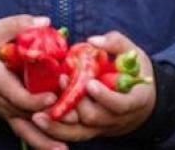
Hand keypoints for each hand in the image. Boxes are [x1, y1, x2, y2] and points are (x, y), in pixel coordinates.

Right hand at [0, 15, 65, 149]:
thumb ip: (18, 25)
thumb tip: (46, 22)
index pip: (16, 95)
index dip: (35, 98)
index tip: (53, 95)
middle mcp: (0, 100)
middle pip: (26, 116)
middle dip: (50, 119)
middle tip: (74, 118)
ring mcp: (4, 111)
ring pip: (25, 130)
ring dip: (44, 141)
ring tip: (63, 149)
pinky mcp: (9, 116)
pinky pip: (25, 132)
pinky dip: (40, 142)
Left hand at [30, 31, 155, 141]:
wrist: (137, 98)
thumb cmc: (134, 72)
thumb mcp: (133, 54)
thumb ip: (116, 43)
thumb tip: (93, 40)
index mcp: (133, 101)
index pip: (121, 104)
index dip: (105, 97)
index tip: (90, 83)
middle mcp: (116, 118)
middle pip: (94, 117)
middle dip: (76, 102)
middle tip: (61, 81)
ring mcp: (100, 127)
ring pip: (79, 132)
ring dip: (58, 124)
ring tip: (38, 113)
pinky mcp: (87, 130)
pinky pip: (70, 134)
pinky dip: (54, 129)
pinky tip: (38, 120)